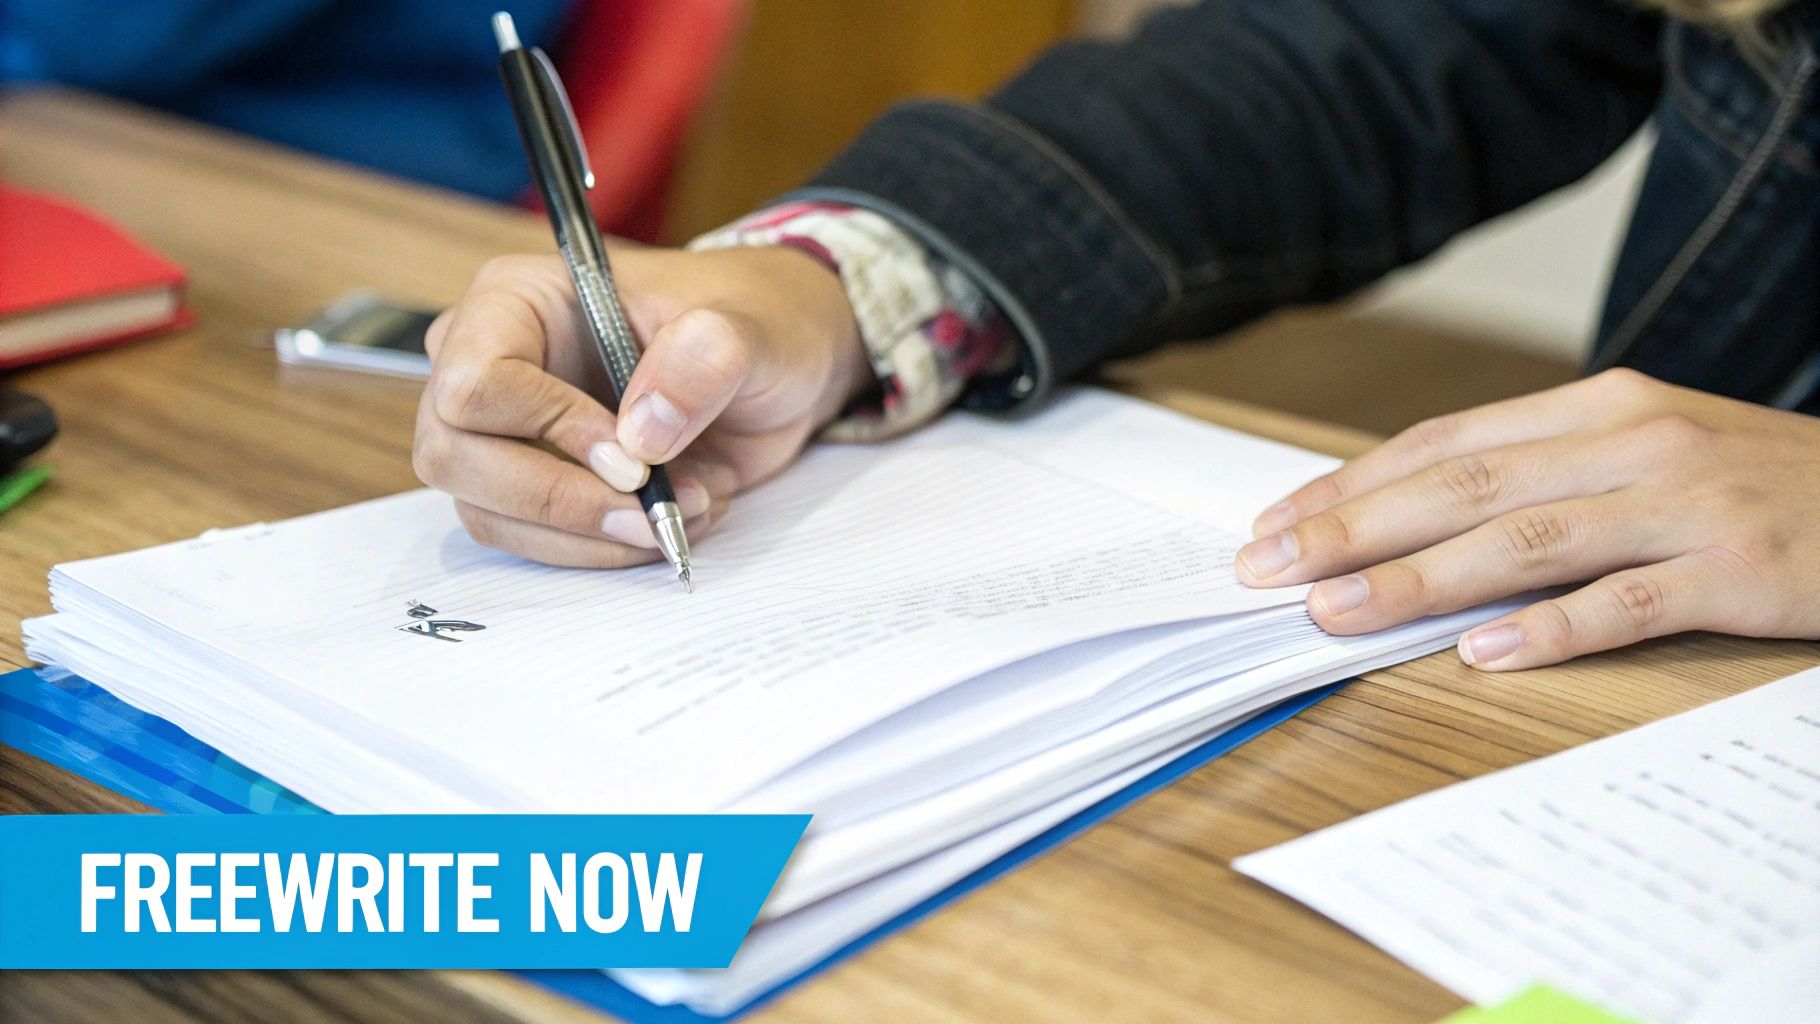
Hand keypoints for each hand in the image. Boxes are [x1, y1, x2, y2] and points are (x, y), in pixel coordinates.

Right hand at [413, 246, 869, 566]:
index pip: (475, 382)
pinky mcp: (534, 482)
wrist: (772, 368)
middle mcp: (489, 363)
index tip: (634, 459)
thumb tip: (642, 433)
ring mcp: (504, 431)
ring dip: (587, 535)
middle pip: (456, 457)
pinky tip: (664, 521)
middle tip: (651, 513)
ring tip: (679, 510)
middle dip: (559, 501)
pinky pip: (531, 539)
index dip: (547, 430)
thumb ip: (705, 361)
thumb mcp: (749, 329)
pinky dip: (599, 549)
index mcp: (519, 299)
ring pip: (490, 513)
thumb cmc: (750, 324)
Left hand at [1234, 368, 1819, 669]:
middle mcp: (1633, 442)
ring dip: (1421, 578)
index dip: (1353, 483)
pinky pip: (1626, 603)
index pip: (1445, 442)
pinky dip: (1548, 629)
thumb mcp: (1646, 453)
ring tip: (1338, 610)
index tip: (1278, 522)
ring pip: (1526, 539)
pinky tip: (1480, 653)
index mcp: (1599, 407)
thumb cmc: (1758, 483)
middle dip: (1353, 528)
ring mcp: (1687, 505)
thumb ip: (1541, 474)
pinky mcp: (1738, 572)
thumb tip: (1415, 515)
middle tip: (1267, 567)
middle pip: (1464, 485)